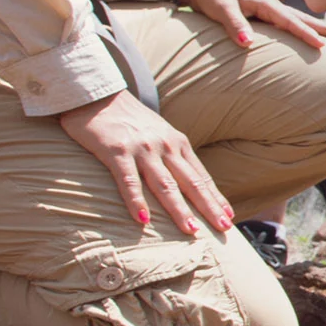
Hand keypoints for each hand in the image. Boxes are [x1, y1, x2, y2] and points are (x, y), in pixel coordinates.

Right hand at [58, 90, 229, 236]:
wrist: (97, 94)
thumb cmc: (129, 120)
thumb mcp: (159, 134)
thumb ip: (173, 155)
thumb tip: (188, 182)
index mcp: (178, 143)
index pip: (201, 176)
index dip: (215, 197)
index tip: (229, 217)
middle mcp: (165, 146)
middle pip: (190, 182)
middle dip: (208, 207)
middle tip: (223, 228)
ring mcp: (142, 149)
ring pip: (164, 184)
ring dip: (179, 209)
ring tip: (191, 231)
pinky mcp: (116, 151)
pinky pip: (128, 181)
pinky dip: (136, 201)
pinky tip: (143, 221)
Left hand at [174, 0, 325, 51]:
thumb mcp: (220, 8)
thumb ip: (234, 25)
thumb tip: (247, 43)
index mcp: (264, 2)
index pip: (290, 21)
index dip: (306, 34)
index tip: (323, 46)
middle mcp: (270, 4)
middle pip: (303, 18)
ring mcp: (267, 8)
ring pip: (298, 20)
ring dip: (318, 29)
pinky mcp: (261, 13)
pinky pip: (287, 23)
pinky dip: (301, 29)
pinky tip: (307, 35)